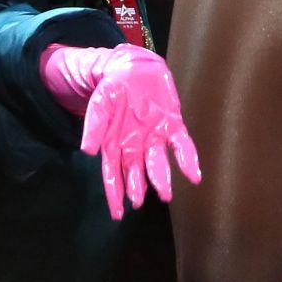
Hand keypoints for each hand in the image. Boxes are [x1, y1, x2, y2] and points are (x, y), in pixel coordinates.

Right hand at [41, 44, 203, 219]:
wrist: (132, 68)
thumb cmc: (112, 90)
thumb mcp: (98, 105)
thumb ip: (93, 127)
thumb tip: (87, 151)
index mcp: (114, 144)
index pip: (113, 174)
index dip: (115, 194)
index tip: (117, 214)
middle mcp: (135, 145)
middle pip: (135, 171)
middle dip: (137, 187)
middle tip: (138, 202)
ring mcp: (155, 136)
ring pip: (157, 162)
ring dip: (161, 178)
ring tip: (165, 195)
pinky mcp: (173, 124)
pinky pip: (182, 144)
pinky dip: (188, 160)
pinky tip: (194, 175)